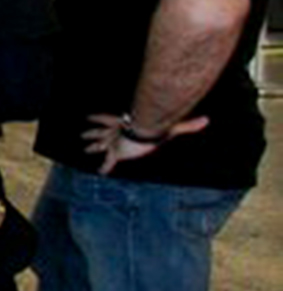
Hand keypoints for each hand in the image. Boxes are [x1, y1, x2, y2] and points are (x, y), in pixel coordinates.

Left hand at [83, 112, 207, 174]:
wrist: (143, 132)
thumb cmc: (154, 126)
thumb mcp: (169, 124)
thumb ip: (187, 124)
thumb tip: (207, 120)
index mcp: (121, 123)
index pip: (105, 119)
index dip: (97, 118)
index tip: (87, 117)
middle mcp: (114, 132)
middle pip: (99, 132)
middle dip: (91, 133)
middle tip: (82, 134)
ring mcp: (113, 142)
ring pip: (99, 145)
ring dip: (92, 146)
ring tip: (85, 148)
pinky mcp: (116, 153)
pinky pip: (108, 163)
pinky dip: (104, 168)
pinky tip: (100, 173)